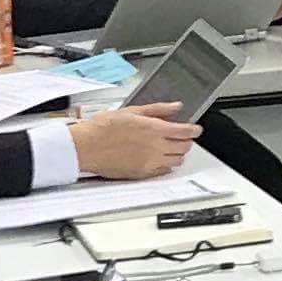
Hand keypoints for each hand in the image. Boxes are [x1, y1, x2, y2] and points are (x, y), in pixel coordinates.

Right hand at [73, 100, 198, 180]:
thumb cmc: (103, 128)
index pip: (186, 131)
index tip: (195, 129)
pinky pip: (163, 171)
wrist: (86, 147)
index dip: (194, 130)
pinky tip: (160, 159)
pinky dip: (166, 165)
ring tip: (171, 147)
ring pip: (177, 161)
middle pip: (184, 147)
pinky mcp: (142, 173)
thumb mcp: (132, 111)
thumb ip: (158, 109)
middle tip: (182, 137)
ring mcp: (150, 162)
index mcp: (155, 129)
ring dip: (178, 154)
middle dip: (187, 141)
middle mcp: (155, 147)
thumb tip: (175, 107)